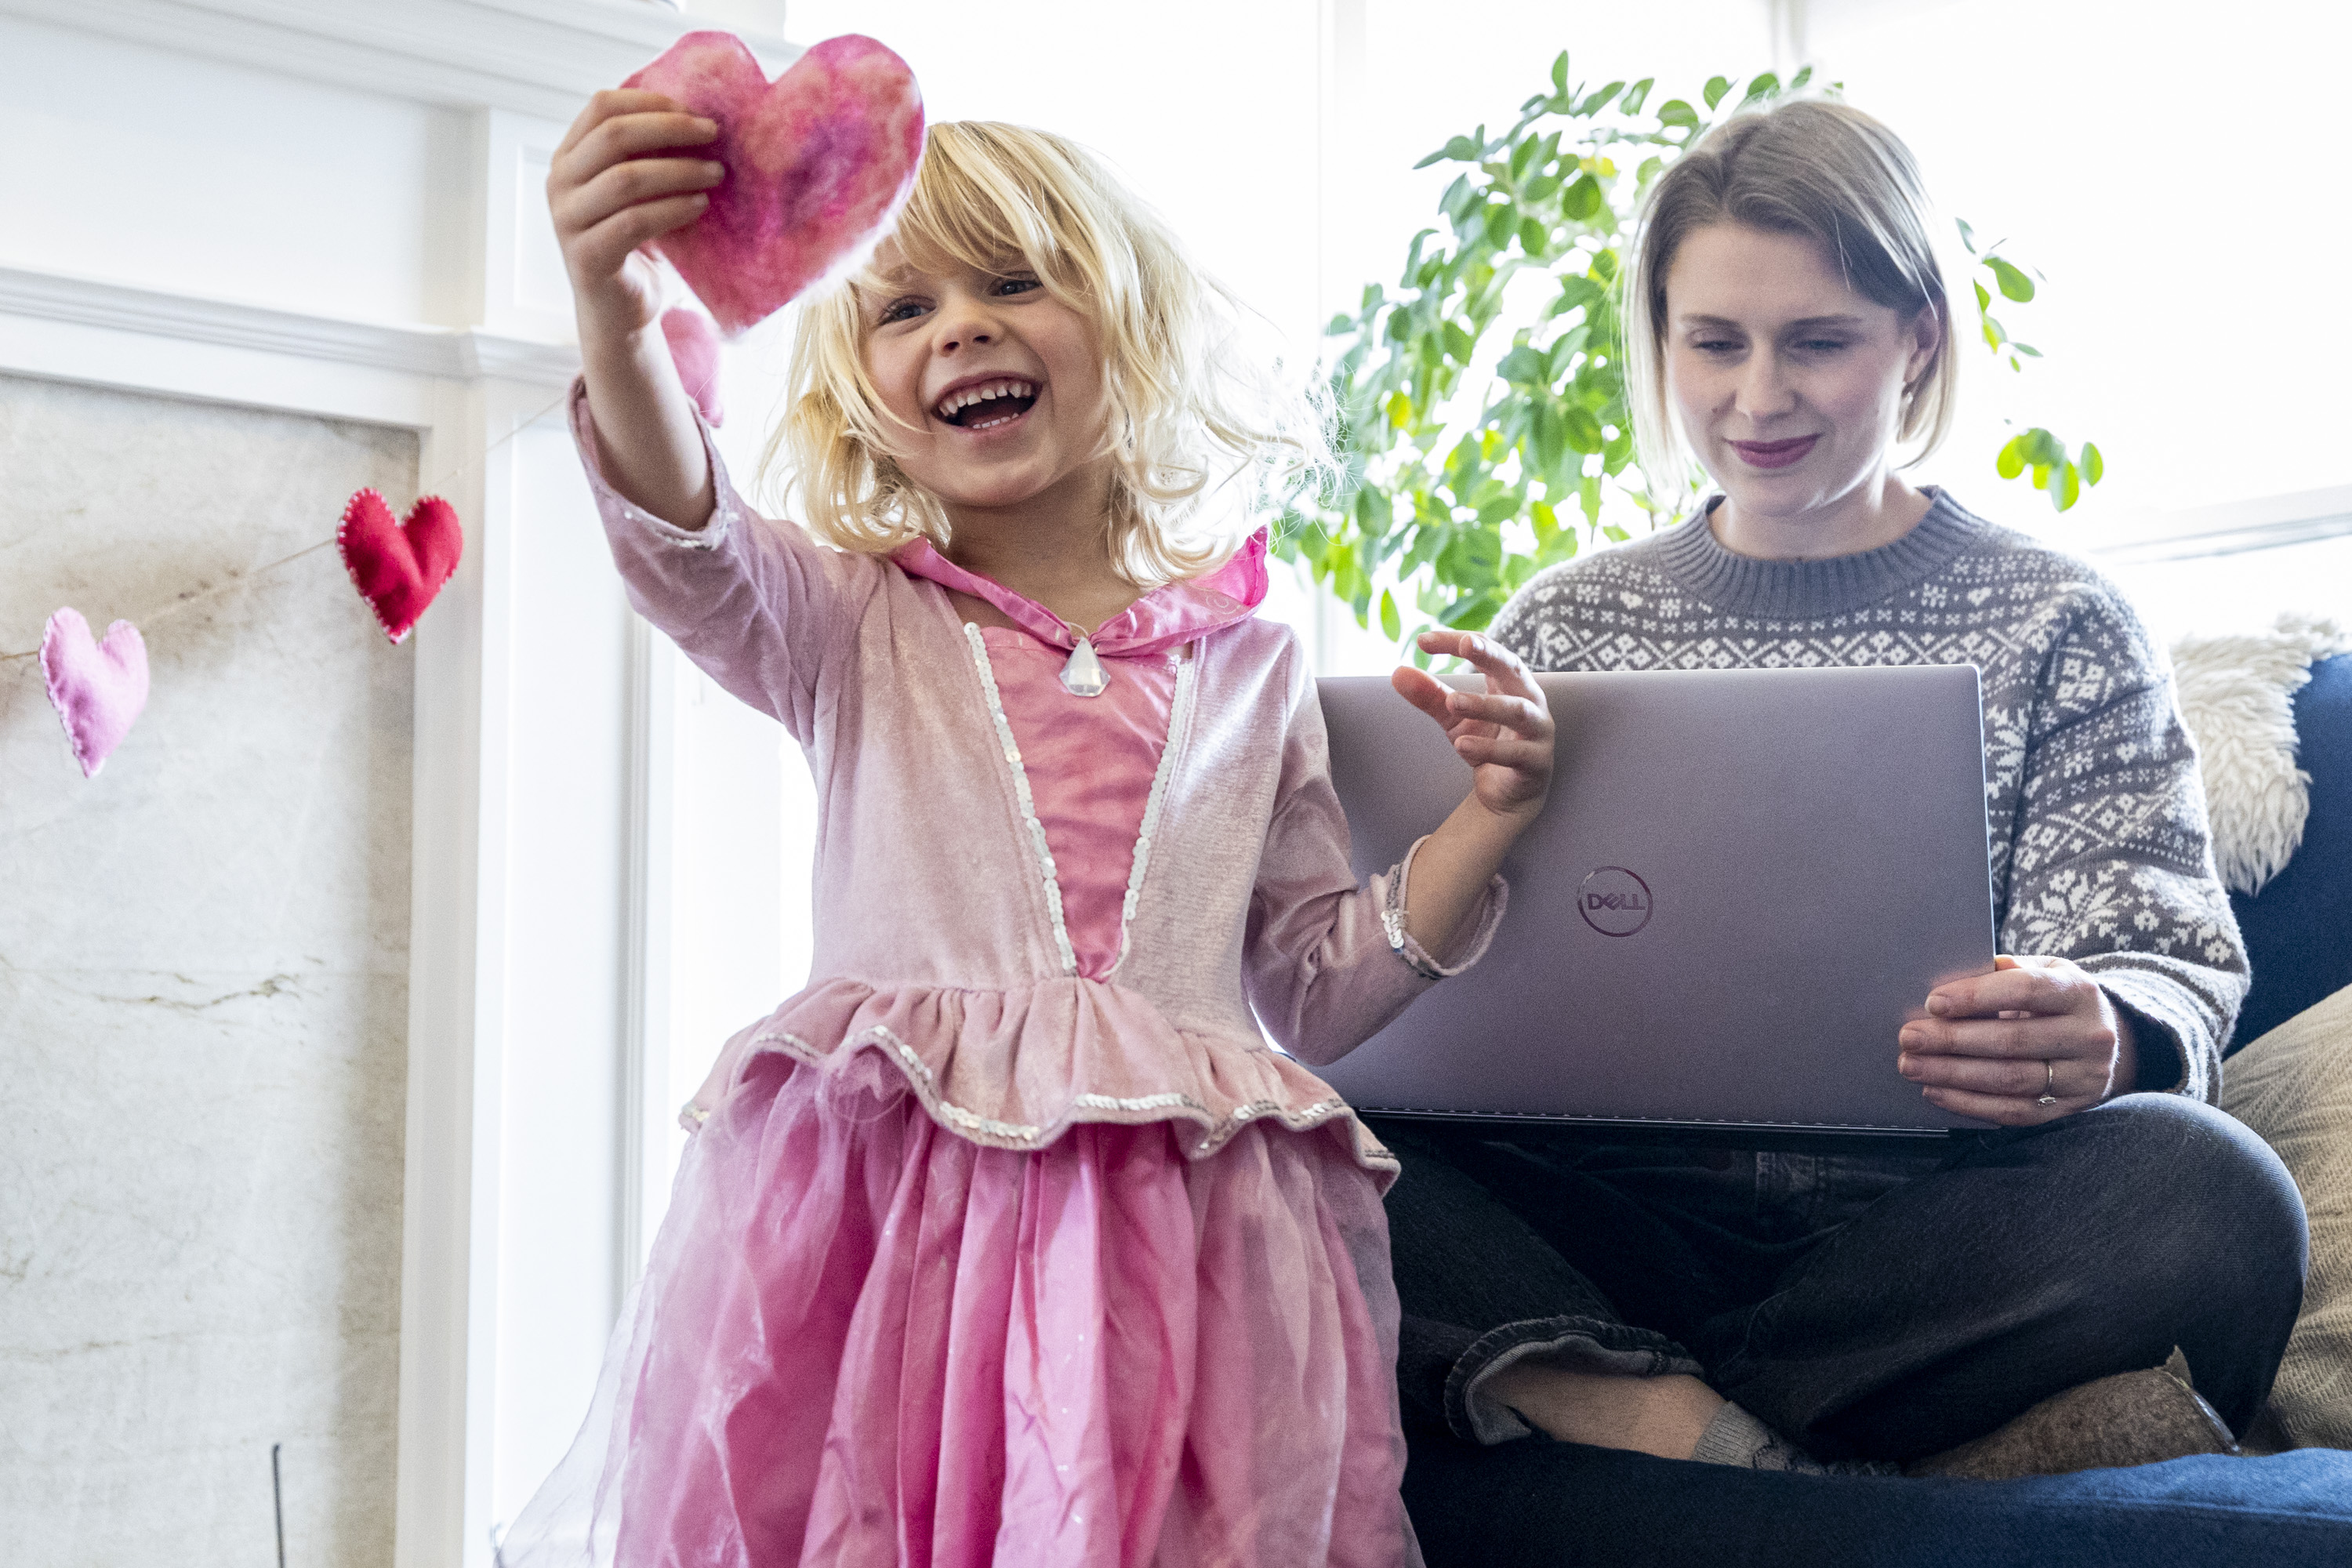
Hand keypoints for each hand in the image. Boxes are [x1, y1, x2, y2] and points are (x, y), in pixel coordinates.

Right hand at [547, 89, 723, 340]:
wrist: (620, 311)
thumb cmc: (636, 244)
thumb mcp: (637, 192)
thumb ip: (646, 156)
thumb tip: (697, 118)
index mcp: (569, 157)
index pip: (602, 106)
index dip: (650, 102)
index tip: (695, 111)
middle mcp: (559, 183)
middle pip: (613, 135)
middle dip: (670, 129)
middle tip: (714, 134)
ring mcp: (567, 220)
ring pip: (626, 179)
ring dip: (680, 171)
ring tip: (716, 173)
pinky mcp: (586, 256)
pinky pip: (634, 222)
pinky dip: (673, 209)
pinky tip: (700, 204)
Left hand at [1391, 630, 1554, 825]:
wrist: (1507, 792)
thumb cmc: (1485, 741)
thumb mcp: (1452, 717)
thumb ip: (1430, 695)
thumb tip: (1398, 672)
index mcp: (1509, 681)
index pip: (1486, 650)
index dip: (1456, 641)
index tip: (1422, 641)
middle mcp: (1529, 699)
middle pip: (1513, 667)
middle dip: (1490, 654)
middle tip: (1465, 644)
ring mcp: (1538, 730)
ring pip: (1516, 711)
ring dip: (1483, 704)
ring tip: (1452, 702)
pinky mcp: (1536, 762)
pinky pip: (1515, 753)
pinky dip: (1489, 748)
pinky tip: (1461, 745)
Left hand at [1898, 955, 2139, 1125]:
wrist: (2104, 1038)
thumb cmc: (2056, 998)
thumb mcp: (2043, 970)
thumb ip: (2004, 971)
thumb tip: (1951, 978)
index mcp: (2079, 992)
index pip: (2026, 991)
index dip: (1977, 997)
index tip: (1934, 1003)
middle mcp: (2089, 1036)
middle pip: (2013, 1041)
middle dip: (1953, 1040)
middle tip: (1910, 1038)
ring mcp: (2083, 1077)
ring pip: (2011, 1080)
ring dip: (1953, 1075)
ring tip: (1913, 1065)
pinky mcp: (2069, 1108)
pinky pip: (2014, 1111)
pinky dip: (1969, 1103)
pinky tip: (1936, 1090)